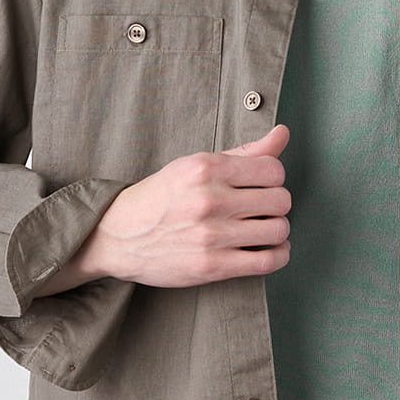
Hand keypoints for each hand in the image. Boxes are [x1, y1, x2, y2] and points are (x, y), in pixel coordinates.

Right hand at [45, 123, 292, 290]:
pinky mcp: (212, 266)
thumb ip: (243, 152)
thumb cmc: (159, 198)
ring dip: (276, 230)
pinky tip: (270, 250)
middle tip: (261, 209)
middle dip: (276, 204)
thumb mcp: (195, 165)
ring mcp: (211, 235)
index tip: (262, 186)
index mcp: (206, 168)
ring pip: (278, 230)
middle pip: (280, 200)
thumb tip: (282, 133)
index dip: (273, 179)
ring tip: (262, 229)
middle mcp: (210, 199)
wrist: (117, 236)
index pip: (272, 169)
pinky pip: (267, 261)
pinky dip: (278, 255)